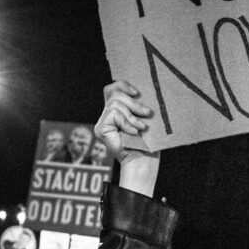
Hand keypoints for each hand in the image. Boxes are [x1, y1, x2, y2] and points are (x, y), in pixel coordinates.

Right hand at [96, 80, 159, 195]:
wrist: (144, 162)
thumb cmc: (148, 143)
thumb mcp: (146, 119)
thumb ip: (139, 105)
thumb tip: (142, 91)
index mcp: (117, 111)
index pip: (112, 89)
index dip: (123, 85)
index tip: (138, 92)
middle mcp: (107, 115)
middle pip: (114, 94)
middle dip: (133, 102)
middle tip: (147, 113)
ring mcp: (102, 122)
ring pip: (115, 104)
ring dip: (132, 115)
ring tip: (142, 127)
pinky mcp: (101, 129)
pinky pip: (113, 114)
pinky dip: (126, 122)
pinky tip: (134, 132)